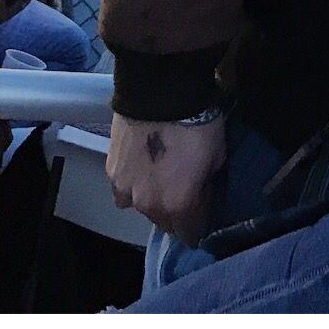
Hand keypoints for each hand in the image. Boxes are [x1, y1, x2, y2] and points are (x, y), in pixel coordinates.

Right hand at [106, 114, 226, 244]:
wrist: (161, 94)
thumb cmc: (198, 125)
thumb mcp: (217, 158)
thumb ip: (206, 184)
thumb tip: (200, 192)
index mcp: (179, 206)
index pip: (190, 234)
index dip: (199, 226)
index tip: (203, 214)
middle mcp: (150, 206)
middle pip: (165, 223)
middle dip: (176, 213)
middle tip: (184, 191)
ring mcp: (126, 191)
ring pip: (142, 207)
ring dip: (153, 198)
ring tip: (161, 177)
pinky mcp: (111, 172)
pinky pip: (124, 190)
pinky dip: (133, 184)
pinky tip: (142, 168)